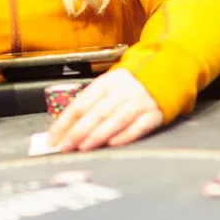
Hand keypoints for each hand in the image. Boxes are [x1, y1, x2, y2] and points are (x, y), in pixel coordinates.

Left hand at [47, 69, 164, 150]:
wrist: (166, 72)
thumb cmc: (131, 85)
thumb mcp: (109, 86)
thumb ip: (91, 104)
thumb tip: (66, 128)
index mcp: (106, 82)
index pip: (80, 103)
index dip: (65, 121)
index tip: (54, 137)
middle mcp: (122, 91)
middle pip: (96, 112)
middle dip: (78, 131)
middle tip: (65, 147)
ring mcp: (139, 102)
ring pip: (115, 119)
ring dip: (98, 134)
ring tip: (84, 147)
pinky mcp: (154, 114)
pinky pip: (139, 126)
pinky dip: (126, 135)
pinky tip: (114, 143)